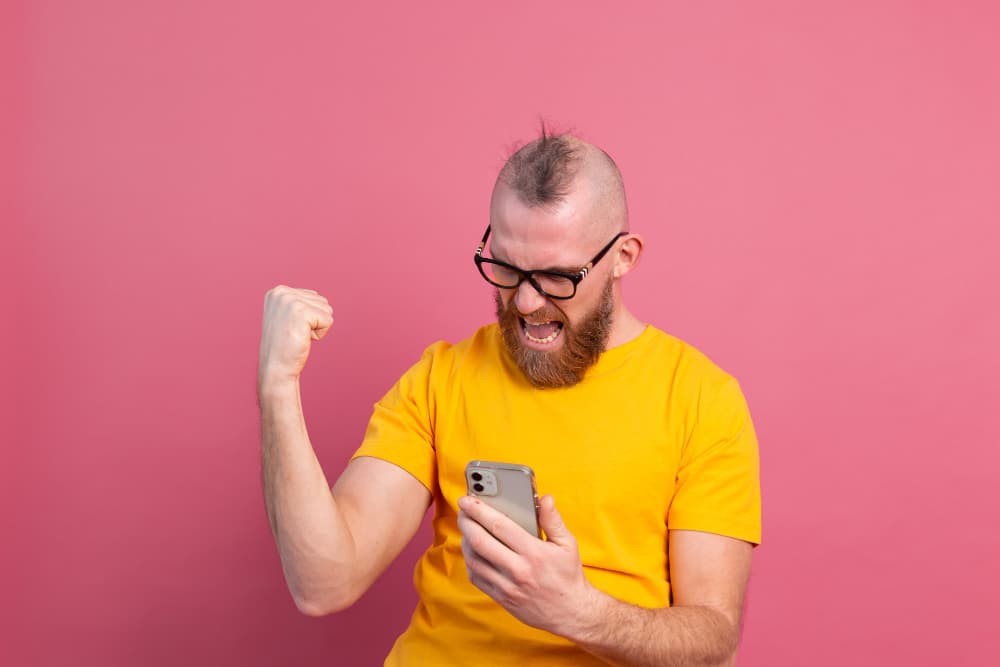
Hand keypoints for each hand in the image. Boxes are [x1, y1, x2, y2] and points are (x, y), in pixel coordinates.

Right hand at [258, 285, 333, 387]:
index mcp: (277, 291)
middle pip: (322, 301)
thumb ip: (300, 303)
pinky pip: (328, 320)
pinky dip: (320, 333)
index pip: (314, 297)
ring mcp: (290, 300)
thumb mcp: (287, 317)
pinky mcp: (301, 312)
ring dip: (317, 327)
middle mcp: (281, 292)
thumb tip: (320, 298)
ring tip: (298, 336)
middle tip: (295, 333)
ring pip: (327, 310)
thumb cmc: (284, 346)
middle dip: (314, 321)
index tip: (291, 328)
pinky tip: (303, 339)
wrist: (276, 367)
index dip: (309, 317)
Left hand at [457, 494, 596, 635]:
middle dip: (466, 522)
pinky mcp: (501, 598)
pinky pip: (477, 578)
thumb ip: (553, 520)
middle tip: (462, 510)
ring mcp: (507, 586)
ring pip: (475, 560)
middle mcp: (518, 569)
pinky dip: (470, 561)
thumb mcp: (568, 544)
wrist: (570, 612)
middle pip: (480, 541)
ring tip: (466, 527)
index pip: (500, 526)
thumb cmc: (568, 575)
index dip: (480, 510)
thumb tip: (545, 498)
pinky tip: (472, 550)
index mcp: (534, 553)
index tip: (468, 500)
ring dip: (465, 540)